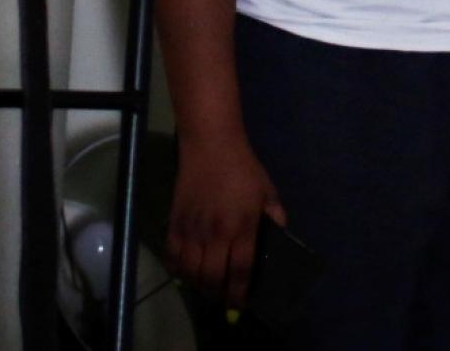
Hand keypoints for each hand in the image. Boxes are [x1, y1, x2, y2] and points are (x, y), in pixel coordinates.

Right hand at [167, 132, 285, 309]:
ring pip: (191, 272)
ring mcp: (192, 229)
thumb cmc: (243, 169)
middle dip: (218, 294)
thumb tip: (278, 241)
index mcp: (241, 227)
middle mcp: (216, 233)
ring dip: (198, 285)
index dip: (238, 293)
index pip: (239, 271)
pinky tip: (186, 271)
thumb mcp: (268, 192)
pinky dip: (177, 271)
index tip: (240, 304)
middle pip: (212, 277)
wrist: (210, 145)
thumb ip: (275, 218)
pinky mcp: (174, 223)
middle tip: (223, 296)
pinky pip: (171, 257)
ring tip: (206, 286)